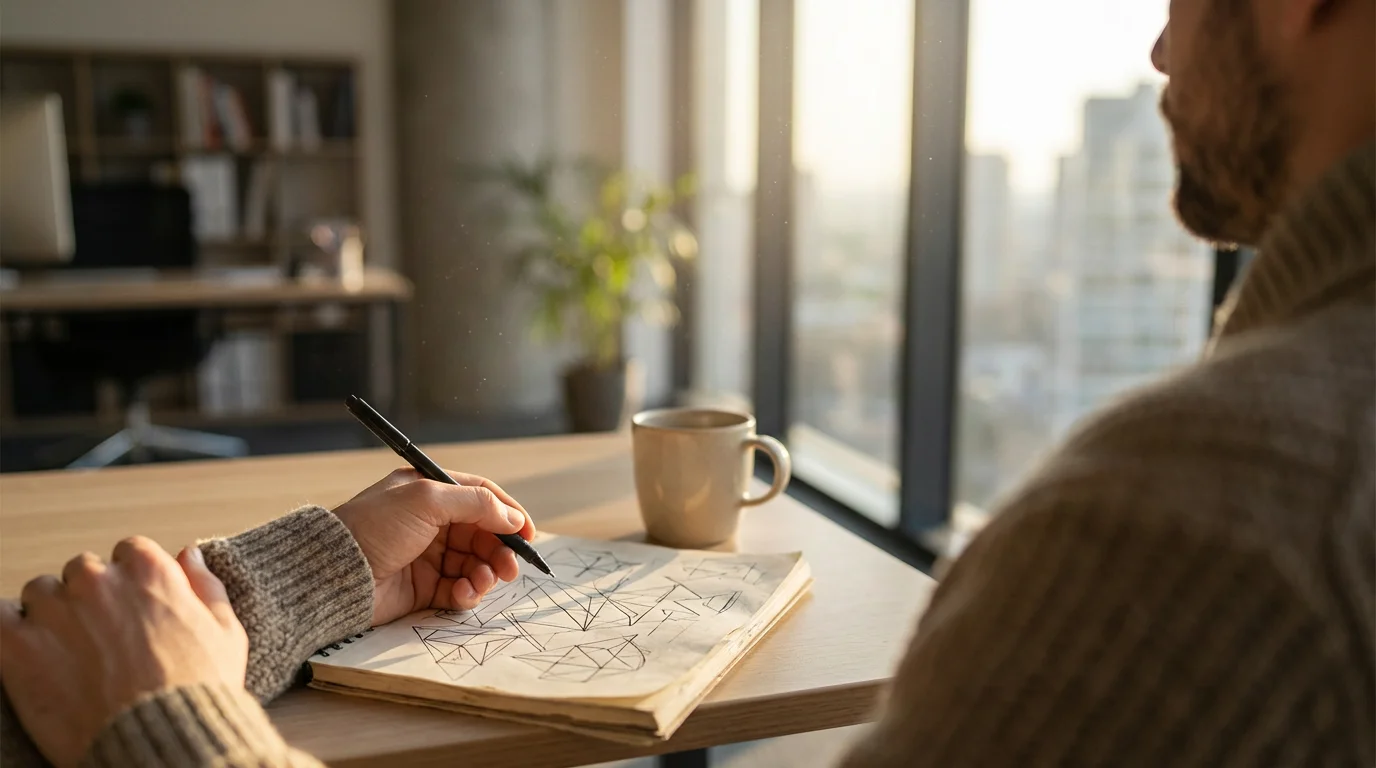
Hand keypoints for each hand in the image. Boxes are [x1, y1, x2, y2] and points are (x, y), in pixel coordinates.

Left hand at [0, 538, 247, 767]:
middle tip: (102, 638)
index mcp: (150, 570)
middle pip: (83, 571)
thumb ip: (206, 585)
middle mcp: (99, 581)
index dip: (131, 581)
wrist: (161, 745)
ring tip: (68, 653)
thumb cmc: (200, 691)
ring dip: (50, 614)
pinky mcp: (17, 646)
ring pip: (40, 592)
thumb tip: (190, 553)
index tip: (132, 610)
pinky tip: (29, 653)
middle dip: (90, 597)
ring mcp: (55, 611)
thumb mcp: (226, 634)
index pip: (128, 551)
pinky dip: (10, 629)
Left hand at [333, 468, 535, 625]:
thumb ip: (475, 503)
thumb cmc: (374, 527)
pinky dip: (468, 592)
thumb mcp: (427, 500)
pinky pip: (459, 588)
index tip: (529, 532)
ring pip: (475, 563)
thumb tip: (513, 517)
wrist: (333, 575)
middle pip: (482, 533)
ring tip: (482, 582)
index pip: (480, 496)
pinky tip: (461, 594)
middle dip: (500, 550)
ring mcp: (427, 555)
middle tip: (511, 567)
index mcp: (428, 492)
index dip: (507, 512)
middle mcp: (430, 522)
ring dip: (486, 573)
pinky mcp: (423, 588)